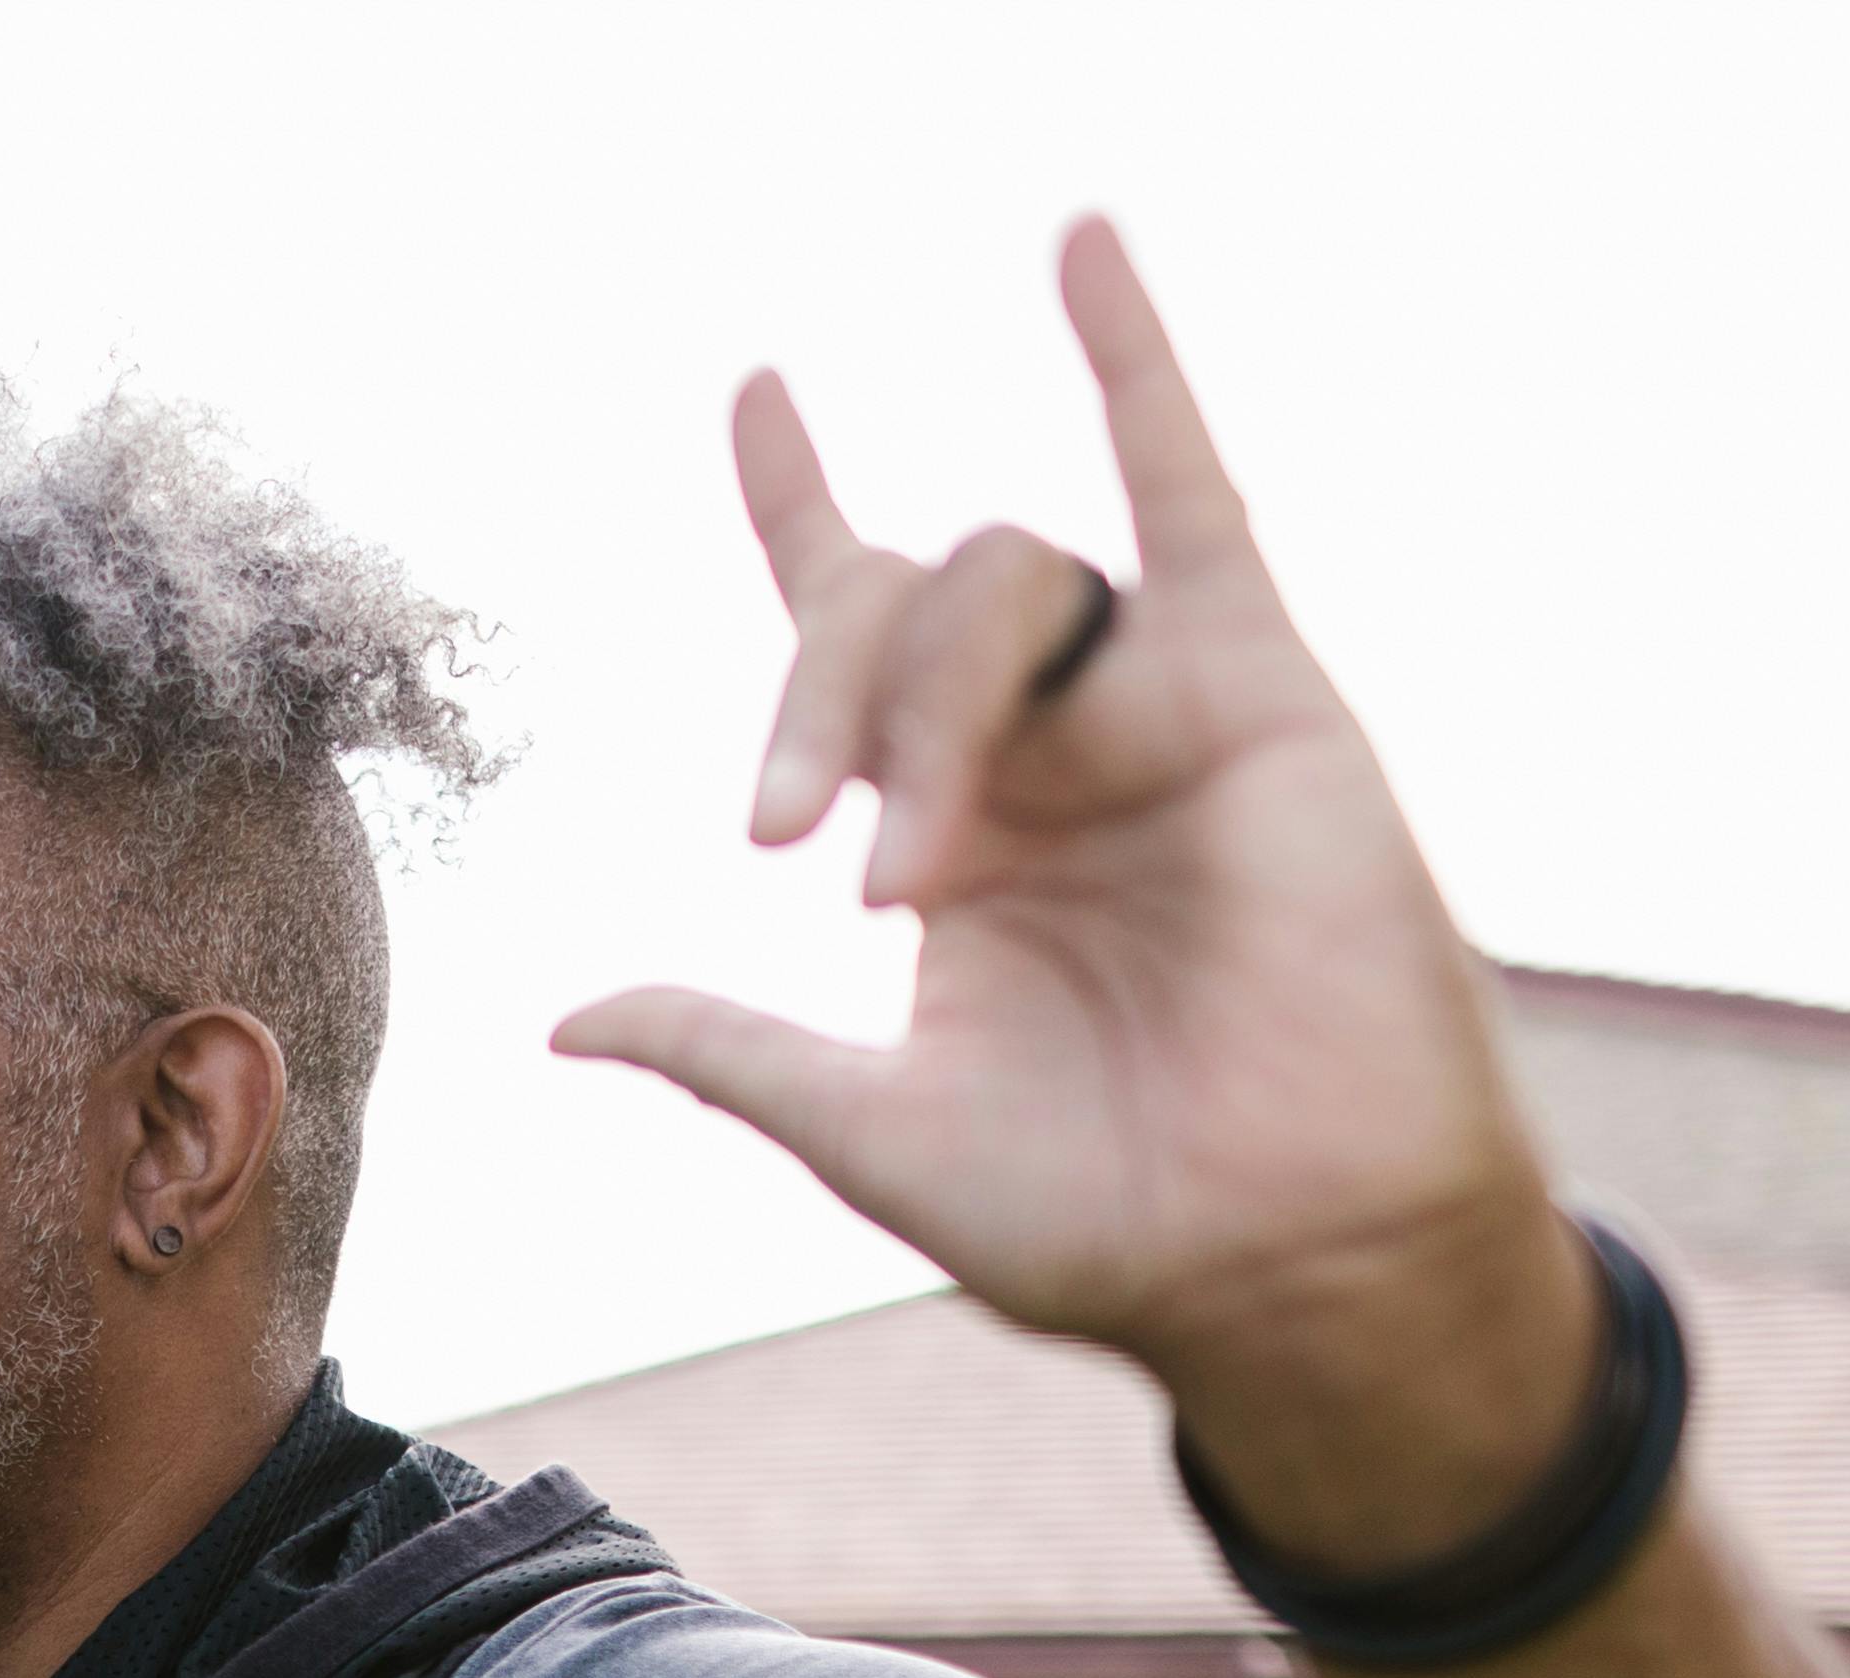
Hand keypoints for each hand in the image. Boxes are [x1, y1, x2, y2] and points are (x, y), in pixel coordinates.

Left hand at [554, 220, 1592, 1573]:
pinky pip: (1194, 493)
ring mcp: (1149, 715)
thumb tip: (566, 1021)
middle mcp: (1045, 756)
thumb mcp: (872, 1133)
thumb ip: (730, 1055)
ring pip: (998, 578)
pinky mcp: (1255, 694)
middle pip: (894, 610)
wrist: (1283, 1261)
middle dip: (812, 701)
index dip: (800, 511)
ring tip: (904, 863)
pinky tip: (1076, 244)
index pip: (858, 629)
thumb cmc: (1105, 1216)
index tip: (757, 398)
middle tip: (789, 841)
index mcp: (952, 835)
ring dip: (919, 700)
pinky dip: (1136, 361)